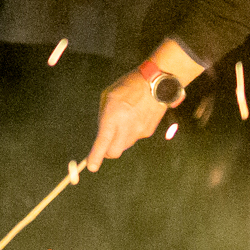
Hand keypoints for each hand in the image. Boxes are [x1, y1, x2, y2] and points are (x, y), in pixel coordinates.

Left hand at [88, 47, 193, 169]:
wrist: (157, 83)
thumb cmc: (129, 85)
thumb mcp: (108, 95)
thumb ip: (103, 116)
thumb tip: (101, 134)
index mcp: (113, 116)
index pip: (103, 142)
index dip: (96, 157)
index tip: (91, 166)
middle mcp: (126, 127)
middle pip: (114, 152)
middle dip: (107, 152)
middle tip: (104, 144)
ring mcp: (139, 131)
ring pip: (125, 145)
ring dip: (120, 139)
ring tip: (124, 119)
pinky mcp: (148, 131)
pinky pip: (135, 137)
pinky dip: (131, 132)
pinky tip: (135, 116)